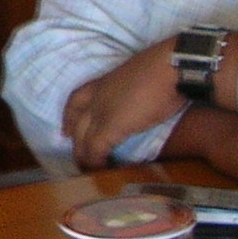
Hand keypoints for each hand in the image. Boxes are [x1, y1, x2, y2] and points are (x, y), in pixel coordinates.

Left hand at [62, 40, 183, 169]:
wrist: (171, 67)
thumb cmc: (164, 68)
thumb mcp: (140, 78)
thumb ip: (131, 91)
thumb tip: (141, 100)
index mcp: (104, 82)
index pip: (76, 100)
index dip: (69, 118)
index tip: (66, 132)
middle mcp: (97, 97)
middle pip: (77, 124)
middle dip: (76, 143)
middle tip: (78, 159)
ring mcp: (101, 112)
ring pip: (82, 139)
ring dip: (84, 157)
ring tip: (88, 171)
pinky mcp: (110, 127)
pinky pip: (95, 149)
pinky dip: (97, 162)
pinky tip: (102, 169)